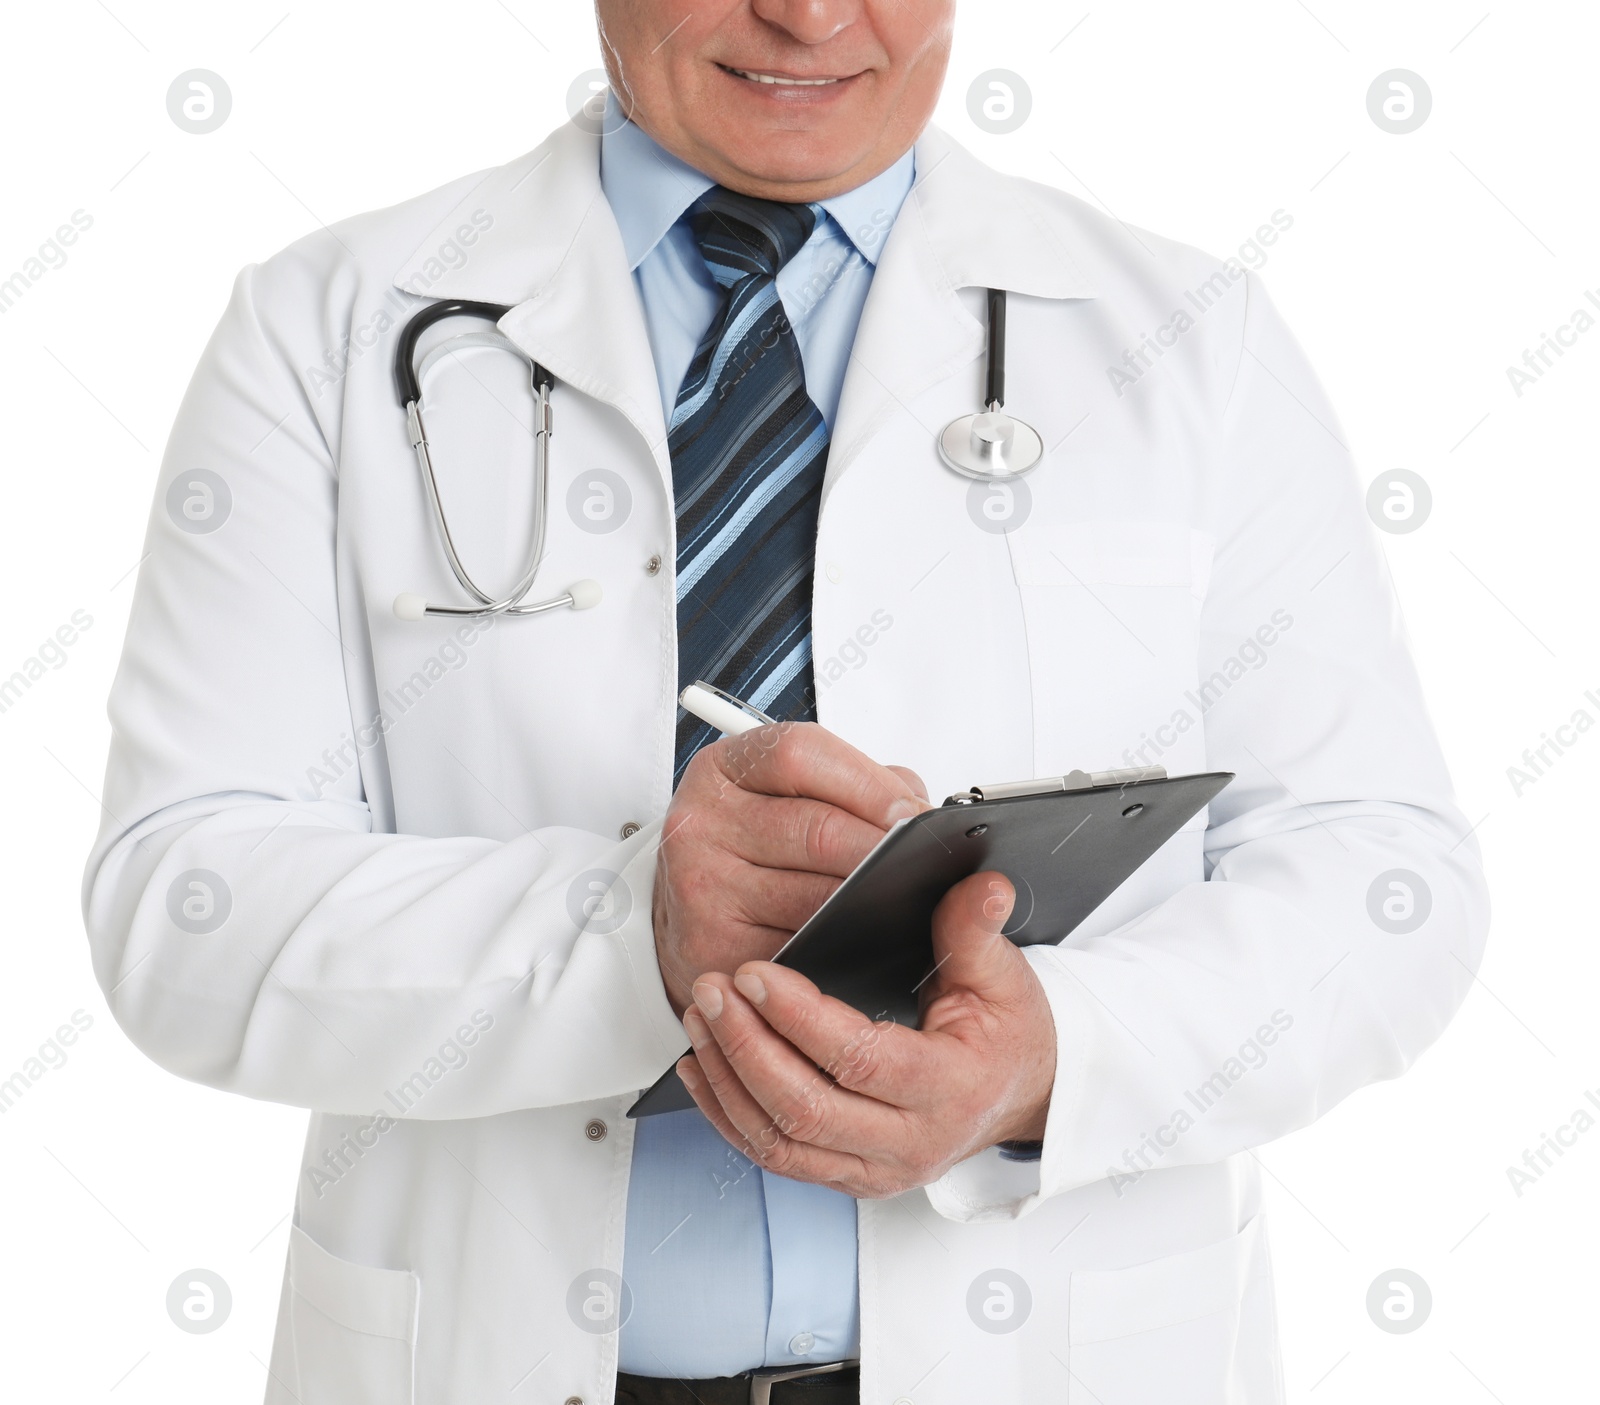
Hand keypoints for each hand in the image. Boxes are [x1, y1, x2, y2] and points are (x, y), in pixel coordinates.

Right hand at [653, 722, 928, 1017]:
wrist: (690, 908)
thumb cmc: (756, 843)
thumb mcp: (788, 791)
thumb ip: (855, 785)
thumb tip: (921, 814)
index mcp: (723, 770)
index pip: (801, 754)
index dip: (869, 783)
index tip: (914, 813)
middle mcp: (703, 823)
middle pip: (818, 830)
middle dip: (885, 851)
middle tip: (929, 864)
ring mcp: (703, 888)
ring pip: (818, 897)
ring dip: (872, 904)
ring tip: (905, 902)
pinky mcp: (713, 948)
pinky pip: (801, 950)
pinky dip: (841, 947)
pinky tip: (861, 941)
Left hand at [676, 872, 1056, 1196]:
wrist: (1019, 1096)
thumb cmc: (1007, 1033)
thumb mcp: (1002, 975)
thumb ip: (977, 929)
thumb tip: (984, 884)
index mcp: (950, 1089)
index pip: (860, 1060)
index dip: (799, 1017)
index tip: (754, 974)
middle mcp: (911, 1143)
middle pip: (806, 1110)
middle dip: (747, 1046)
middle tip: (712, 989)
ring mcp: (876, 1170)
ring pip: (780, 1142)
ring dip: (728, 1080)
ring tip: (700, 1018)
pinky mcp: (848, 1177)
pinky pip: (774, 1157)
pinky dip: (728, 1114)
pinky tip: (701, 1069)